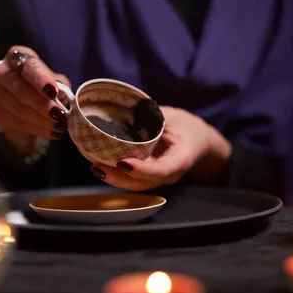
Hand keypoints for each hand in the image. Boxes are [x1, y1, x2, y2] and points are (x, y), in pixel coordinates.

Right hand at [0, 46, 70, 155]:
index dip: (41, 79)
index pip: (29, 66)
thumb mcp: (54, 82)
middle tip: (61, 116)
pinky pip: (18, 122)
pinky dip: (38, 129)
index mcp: (18, 56)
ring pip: (20, 109)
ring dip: (43, 120)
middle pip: (21, 90)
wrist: (24, 104)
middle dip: (43, 105)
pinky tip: (52, 132)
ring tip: (60, 127)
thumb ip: (59, 86)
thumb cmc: (42, 87)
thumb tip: (64, 97)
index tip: (53, 92)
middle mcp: (1, 70)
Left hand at [90, 106, 231, 190]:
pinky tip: (99, 165)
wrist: (198, 142)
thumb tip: (130, 107)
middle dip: (118, 178)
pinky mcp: (149, 177)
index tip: (123, 162)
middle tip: (96, 166)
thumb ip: (154, 116)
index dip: (142, 169)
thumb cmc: (187, 128)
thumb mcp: (174, 116)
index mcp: (181, 159)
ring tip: (94, 166)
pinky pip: (131, 179)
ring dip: (113, 178)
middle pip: (142, 183)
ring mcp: (158, 178)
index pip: (162, 171)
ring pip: (134, 184)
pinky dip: (115, 174)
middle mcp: (169, 174)